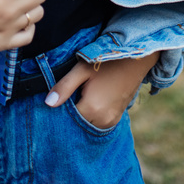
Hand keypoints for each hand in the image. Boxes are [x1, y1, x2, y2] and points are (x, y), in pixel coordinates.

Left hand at [44, 51, 160, 128]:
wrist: (135, 59)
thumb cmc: (107, 61)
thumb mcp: (82, 70)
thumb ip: (64, 87)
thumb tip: (48, 103)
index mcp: (92, 110)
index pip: (67, 119)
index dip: (61, 109)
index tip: (58, 99)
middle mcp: (102, 121)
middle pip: (78, 124)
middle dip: (71, 115)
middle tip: (69, 97)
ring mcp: (112, 121)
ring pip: (88, 125)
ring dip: (82, 115)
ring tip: (79, 97)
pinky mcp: (117, 118)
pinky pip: (99, 123)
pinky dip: (92, 116)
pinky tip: (90, 100)